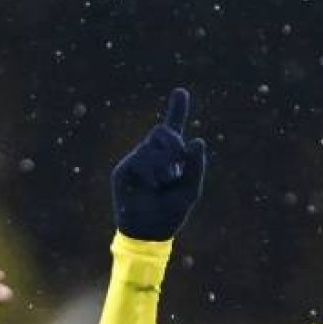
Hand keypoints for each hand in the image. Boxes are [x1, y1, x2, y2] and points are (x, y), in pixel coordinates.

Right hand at [111, 88, 207, 240]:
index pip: (172, 129)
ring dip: (165, 163)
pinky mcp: (124, 170)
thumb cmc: (170, 211)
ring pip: (153, 145)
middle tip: (178, 163)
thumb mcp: (191, 188)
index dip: (177, 110)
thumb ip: (196, 165)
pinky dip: (153, 174)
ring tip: (164, 183)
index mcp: (169, 157)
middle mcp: (151, 155)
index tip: (181, 92)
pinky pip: (142, 160)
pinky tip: (152, 187)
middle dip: (174, 143)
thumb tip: (198, 140)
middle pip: (163, 131)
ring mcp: (136, 161)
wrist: (150, 231)